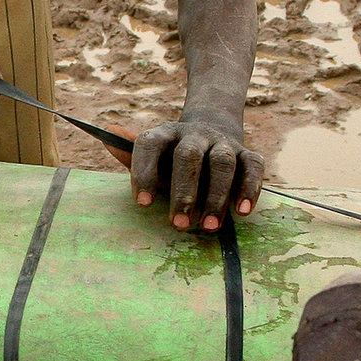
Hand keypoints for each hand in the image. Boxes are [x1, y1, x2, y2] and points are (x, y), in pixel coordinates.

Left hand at [130, 112, 264, 232]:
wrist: (211, 133)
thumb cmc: (171, 157)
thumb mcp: (151, 156)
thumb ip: (129, 152)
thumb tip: (107, 134)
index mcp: (164, 133)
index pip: (150, 144)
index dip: (145, 172)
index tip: (142, 205)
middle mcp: (194, 134)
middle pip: (188, 156)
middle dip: (184, 192)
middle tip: (179, 225)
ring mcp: (222, 142)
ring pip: (221, 163)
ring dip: (216, 196)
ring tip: (210, 228)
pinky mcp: (246, 153)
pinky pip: (252, 167)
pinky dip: (248, 188)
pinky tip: (242, 212)